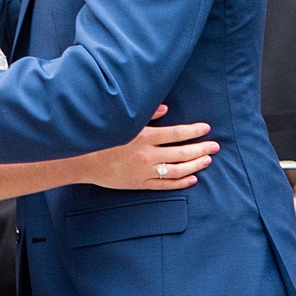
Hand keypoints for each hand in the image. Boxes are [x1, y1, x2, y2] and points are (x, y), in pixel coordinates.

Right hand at [76, 107, 216, 192]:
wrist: (81, 160)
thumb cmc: (100, 138)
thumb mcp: (122, 121)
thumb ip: (145, 115)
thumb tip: (165, 109)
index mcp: (144, 137)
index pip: (177, 134)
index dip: (194, 131)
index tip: (206, 129)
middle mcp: (147, 156)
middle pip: (182, 153)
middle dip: (201, 149)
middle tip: (215, 146)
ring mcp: (144, 172)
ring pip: (177, 170)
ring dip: (195, 165)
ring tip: (207, 160)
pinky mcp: (139, 183)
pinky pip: (165, 185)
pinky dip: (180, 183)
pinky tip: (192, 179)